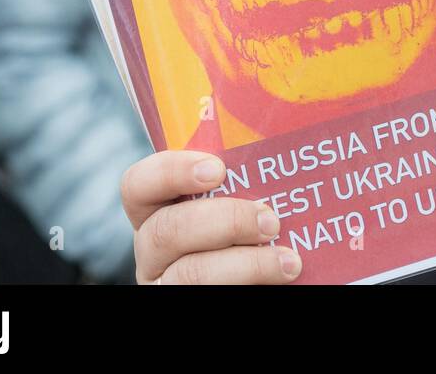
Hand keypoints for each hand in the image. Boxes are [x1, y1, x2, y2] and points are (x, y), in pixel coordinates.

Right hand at [121, 150, 301, 283]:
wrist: (268, 278)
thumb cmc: (260, 233)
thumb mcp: (246, 198)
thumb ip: (250, 177)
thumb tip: (296, 134)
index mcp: (161, 210)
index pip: (139, 184)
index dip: (171, 172)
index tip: (218, 169)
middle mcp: (154, 249)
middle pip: (167, 230)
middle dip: (226, 221)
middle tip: (270, 221)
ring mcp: (166, 283)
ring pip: (189, 273)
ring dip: (247, 263)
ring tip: (287, 261)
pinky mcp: (185, 302)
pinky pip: (206, 294)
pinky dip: (250, 282)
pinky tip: (282, 274)